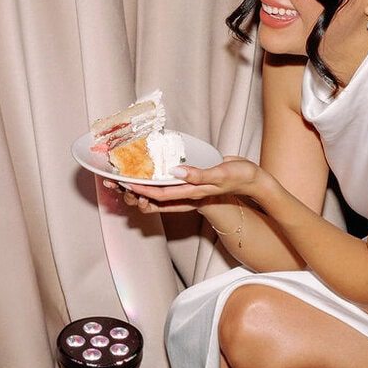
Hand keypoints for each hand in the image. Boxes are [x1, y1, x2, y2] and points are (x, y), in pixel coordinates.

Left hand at [107, 159, 265, 212]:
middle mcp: (187, 193)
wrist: (253, 181)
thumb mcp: (221, 174)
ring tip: (123, 177)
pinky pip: (169, 186)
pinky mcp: (192, 182)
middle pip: (154, 196)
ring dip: (142, 186)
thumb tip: (175, 172)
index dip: (141, 190)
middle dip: (135, 191)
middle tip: (113, 181)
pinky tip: (149, 172)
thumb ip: (199, 174)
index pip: (160, 195)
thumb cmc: (240, 177)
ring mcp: (189, 189)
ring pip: (159, 192)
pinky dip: (156, 181)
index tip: (124, 183)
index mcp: (192, 192)